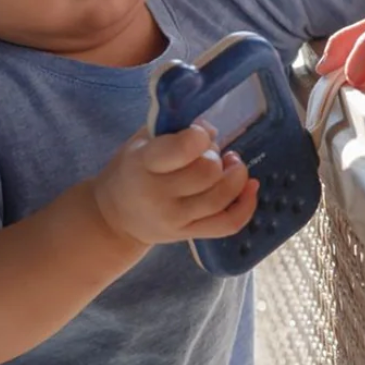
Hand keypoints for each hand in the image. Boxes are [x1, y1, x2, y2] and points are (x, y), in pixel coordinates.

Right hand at [92, 123, 258, 246]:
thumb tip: (212, 130)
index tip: (199, 134)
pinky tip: (250, 187)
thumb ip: (174, 129)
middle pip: (208, 172)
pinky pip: (227, 224)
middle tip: (212, 153)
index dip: (200, 136)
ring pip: (221, 198)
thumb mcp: (141, 141)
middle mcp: (157, 194)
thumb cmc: (131, 170)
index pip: (183, 148)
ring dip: (236, 176)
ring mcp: (174, 219)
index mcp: (143, 163)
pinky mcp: (188, 235)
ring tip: (233, 165)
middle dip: (217, 157)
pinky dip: (246, 206)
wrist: (113, 217)